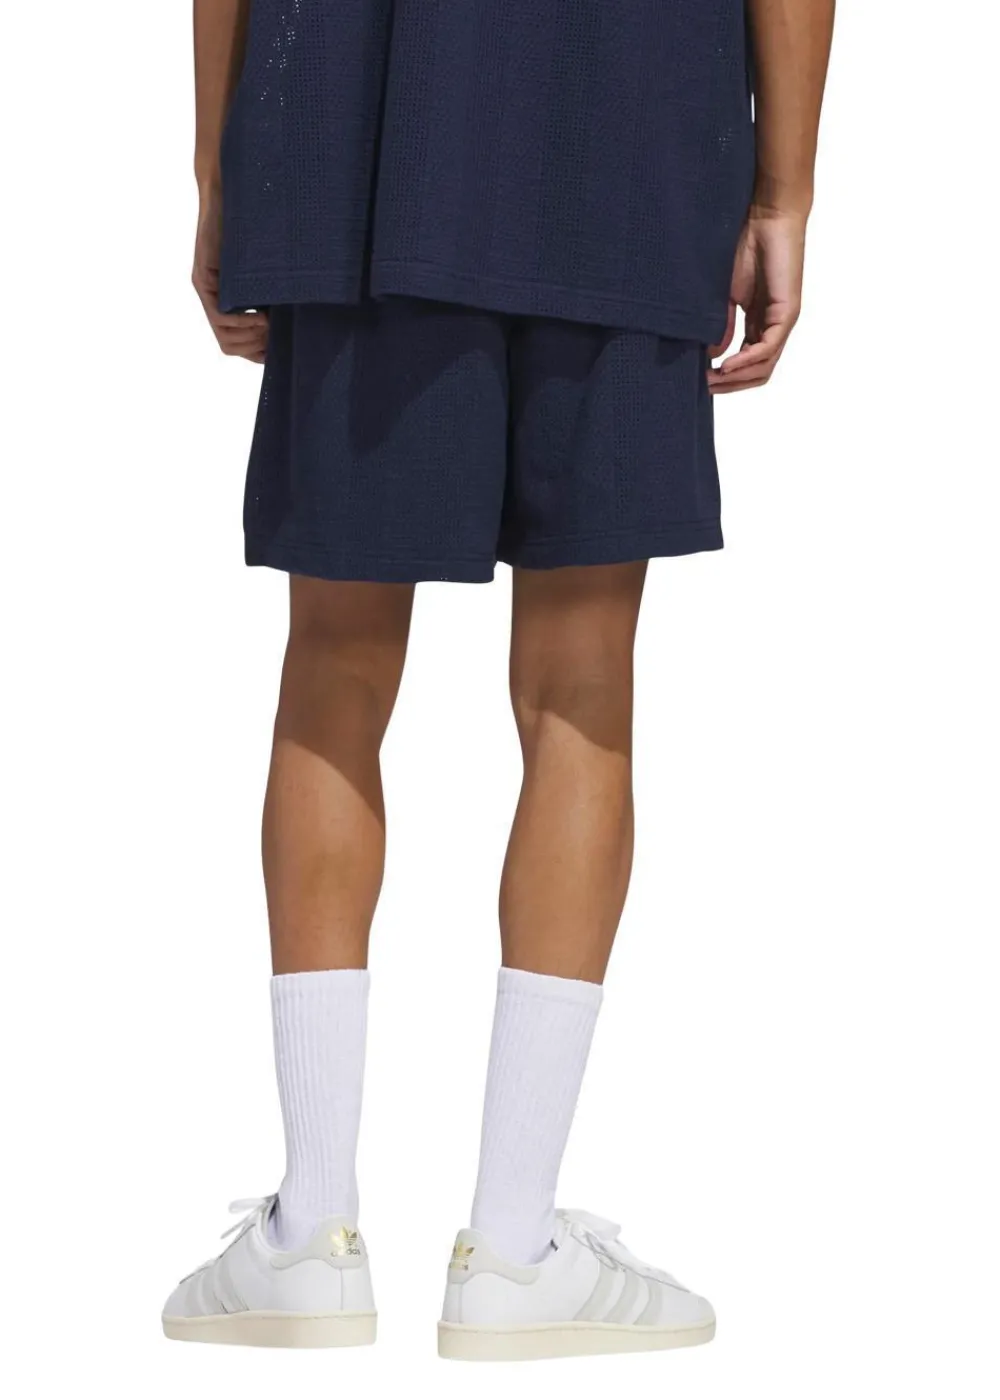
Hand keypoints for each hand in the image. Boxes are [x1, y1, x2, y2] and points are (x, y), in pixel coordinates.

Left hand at [193, 184, 268, 363]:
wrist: (236, 190)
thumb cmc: (258, 225)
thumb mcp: (270, 268)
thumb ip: (276, 291)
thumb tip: (302, 318)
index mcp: (231, 299)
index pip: (240, 343)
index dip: (259, 353)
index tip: (280, 348)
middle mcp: (214, 298)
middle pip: (230, 346)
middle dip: (255, 349)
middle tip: (276, 338)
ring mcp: (207, 289)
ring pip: (224, 337)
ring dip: (250, 339)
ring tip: (270, 326)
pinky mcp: (203, 277)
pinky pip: (219, 316)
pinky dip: (241, 324)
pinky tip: (261, 317)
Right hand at [708, 210, 805, 393]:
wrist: (764, 216)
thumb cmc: (744, 247)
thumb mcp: (724, 295)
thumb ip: (720, 325)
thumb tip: (712, 355)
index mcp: (759, 323)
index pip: (747, 364)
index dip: (725, 378)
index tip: (700, 380)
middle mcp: (773, 327)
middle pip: (757, 373)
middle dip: (730, 385)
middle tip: (705, 388)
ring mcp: (782, 321)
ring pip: (764, 367)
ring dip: (737, 379)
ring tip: (712, 380)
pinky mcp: (787, 312)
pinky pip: (768, 349)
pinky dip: (746, 362)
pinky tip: (725, 365)